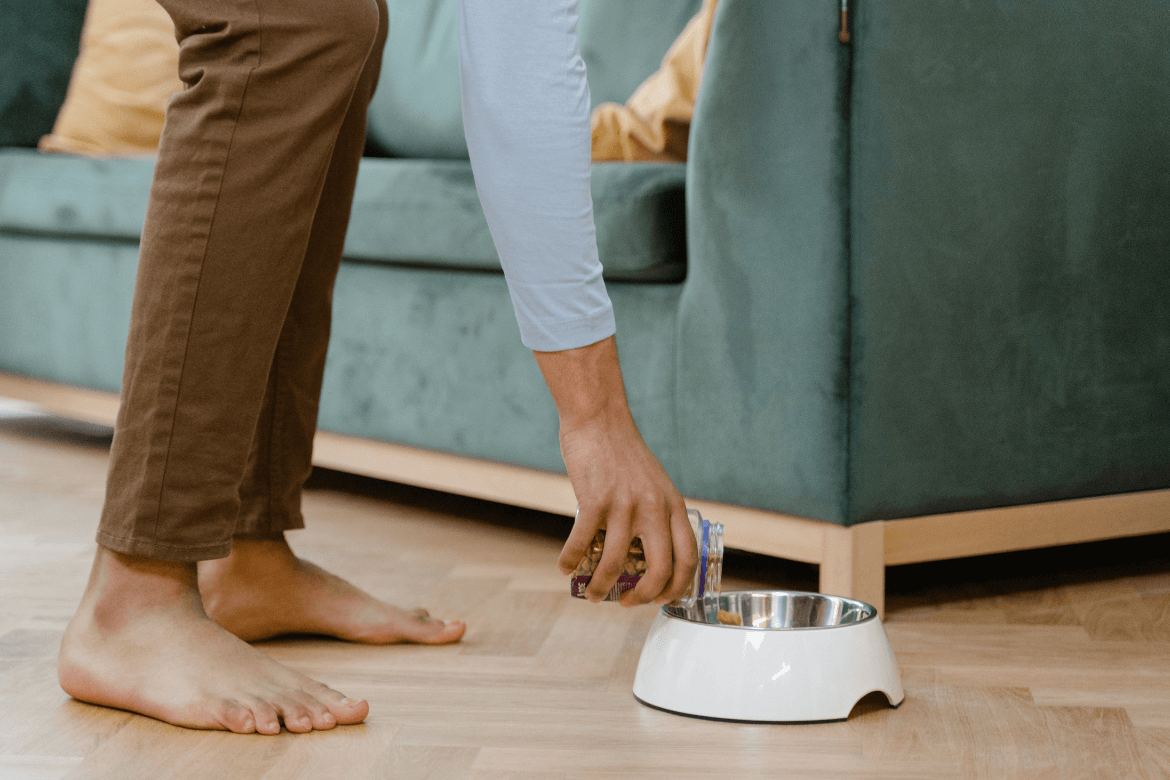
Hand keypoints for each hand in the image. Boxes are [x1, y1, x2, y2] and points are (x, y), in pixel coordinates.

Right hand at [533, 337, 696, 605]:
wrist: (600, 420)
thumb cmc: (623, 453)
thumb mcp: (655, 484)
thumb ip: (655, 515)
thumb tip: (643, 555)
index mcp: (673, 506)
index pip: (688, 558)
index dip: (677, 586)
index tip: (661, 599)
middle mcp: (654, 508)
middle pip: (659, 568)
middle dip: (644, 596)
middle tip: (629, 602)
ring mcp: (625, 505)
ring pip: (616, 562)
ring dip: (601, 586)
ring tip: (592, 594)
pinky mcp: (595, 500)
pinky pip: (582, 542)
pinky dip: (570, 560)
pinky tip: (564, 567)